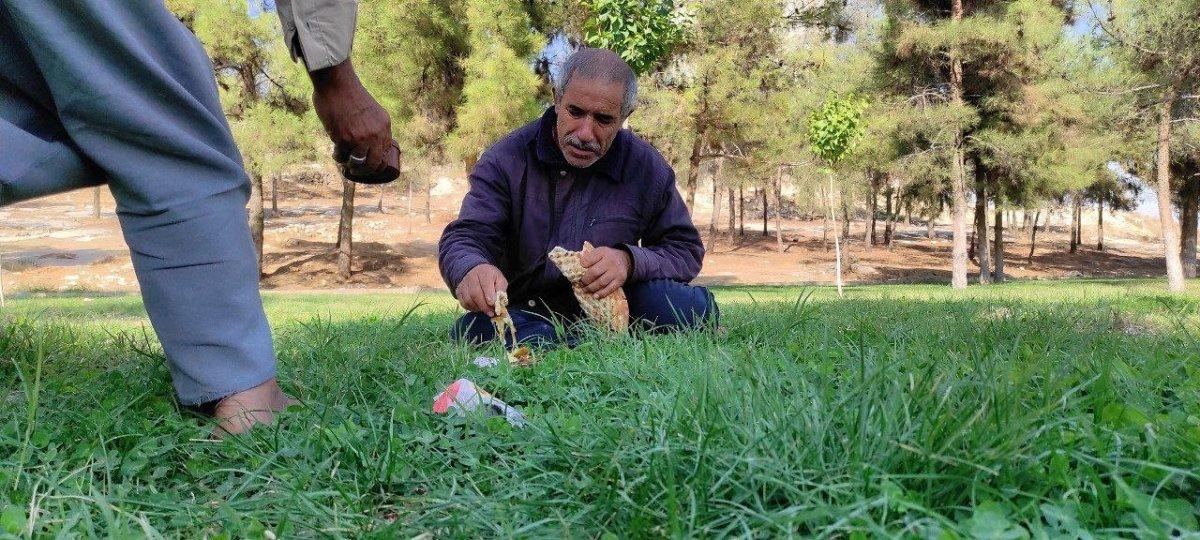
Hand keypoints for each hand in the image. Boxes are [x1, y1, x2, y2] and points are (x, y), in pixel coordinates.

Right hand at [309, 59, 397, 177]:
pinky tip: (336, 152)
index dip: (377, 163)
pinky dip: (338, 156)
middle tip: (357, 171)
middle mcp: (375, 135)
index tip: (370, 165)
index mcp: (384, 127)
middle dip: (365, 171)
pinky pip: (342, 155)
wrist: (337, 84)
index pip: (384, 153)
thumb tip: (372, 145)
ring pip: (358, 163)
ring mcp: (360, 138)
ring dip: (351, 166)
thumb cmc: (351, 95)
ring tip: (345, 162)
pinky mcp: (344, 139)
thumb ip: (374, 127)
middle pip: (373, 164)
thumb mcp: (373, 111)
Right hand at [456, 264, 507, 316]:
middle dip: (484, 305)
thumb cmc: (491, 278)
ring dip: (478, 308)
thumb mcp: (500, 280)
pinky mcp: (458, 291)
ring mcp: (463, 284)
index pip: (485, 284)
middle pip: (475, 294)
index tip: (492, 304)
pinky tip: (478, 308)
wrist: (477, 273)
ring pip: (468, 300)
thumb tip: (499, 302)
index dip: (488, 295)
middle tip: (491, 313)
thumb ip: (501, 290)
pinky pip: (463, 303)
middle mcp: (471, 277)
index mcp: (484, 272)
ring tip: (486, 311)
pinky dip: (471, 308)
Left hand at [580, 246, 630, 298]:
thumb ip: (589, 258)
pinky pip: (609, 289)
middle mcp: (610, 261)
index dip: (582, 265)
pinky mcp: (620, 280)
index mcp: (603, 252)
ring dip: (591, 288)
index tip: (578, 270)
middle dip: (585, 280)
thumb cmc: (607, 257)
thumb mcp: (599, 252)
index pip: (589, 259)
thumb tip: (579, 268)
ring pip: (601, 282)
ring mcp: (616, 272)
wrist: (624, 260)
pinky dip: (601, 293)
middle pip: (594, 272)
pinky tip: (595, 296)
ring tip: (585, 290)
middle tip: (581, 283)